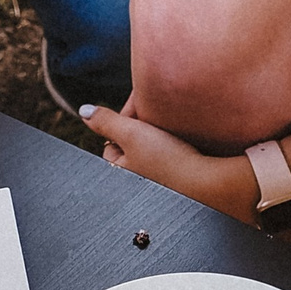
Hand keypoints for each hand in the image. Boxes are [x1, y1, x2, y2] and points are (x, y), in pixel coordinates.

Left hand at [79, 102, 261, 222]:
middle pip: (133, 142)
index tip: (143, 106)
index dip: (126, 118)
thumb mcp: (131, 134)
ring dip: (160, 134)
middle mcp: (135, 180)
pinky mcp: (177, 182)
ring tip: (173, 123)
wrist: (207, 182)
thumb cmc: (167, 160)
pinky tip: (185, 140)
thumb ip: (106, 122)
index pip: (113, 137)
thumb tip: (84, 111)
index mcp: (119, 172)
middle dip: (143, 127)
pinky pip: (170, 157)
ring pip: (152, 148)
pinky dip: (175, 146)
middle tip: (159, 115)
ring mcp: (155, 183)